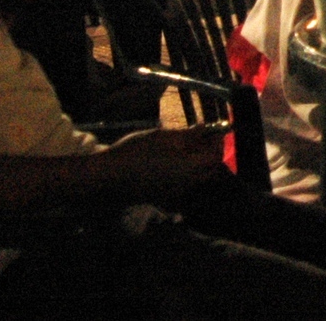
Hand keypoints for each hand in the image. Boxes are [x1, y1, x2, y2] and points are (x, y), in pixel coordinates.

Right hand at [97, 126, 226, 200]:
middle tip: (201, 135)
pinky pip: (185, 185)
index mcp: (190, 168)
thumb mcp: (163, 137)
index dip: (217, 141)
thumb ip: (188, 135)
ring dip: (199, 161)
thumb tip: (204, 128)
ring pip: (198, 177)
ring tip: (186, 145)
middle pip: (210, 169)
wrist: (109, 176)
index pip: (216, 156)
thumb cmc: (135, 152)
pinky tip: (174, 160)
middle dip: (210, 151)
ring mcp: (177, 193)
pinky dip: (187, 172)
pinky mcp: (166, 197)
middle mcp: (187, 184)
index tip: (212, 128)